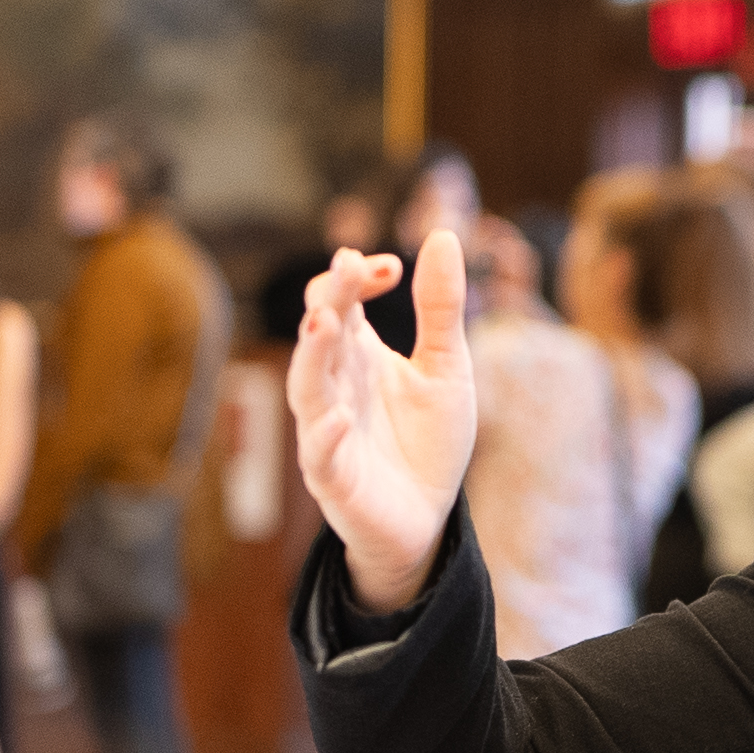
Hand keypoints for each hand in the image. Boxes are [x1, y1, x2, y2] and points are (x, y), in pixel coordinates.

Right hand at [286, 233, 474, 613]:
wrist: (427, 519)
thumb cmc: (427, 441)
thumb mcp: (446, 368)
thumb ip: (441, 308)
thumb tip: (442, 233)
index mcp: (356, 355)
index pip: (338, 301)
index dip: (353, 277)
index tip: (390, 265)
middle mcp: (333, 387)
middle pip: (318, 336)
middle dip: (328, 301)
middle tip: (345, 268)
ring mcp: (327, 433)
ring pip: (307, 390)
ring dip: (311, 357)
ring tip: (324, 324)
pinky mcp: (335, 480)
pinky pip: (320, 457)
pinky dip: (325, 438)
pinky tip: (339, 419)